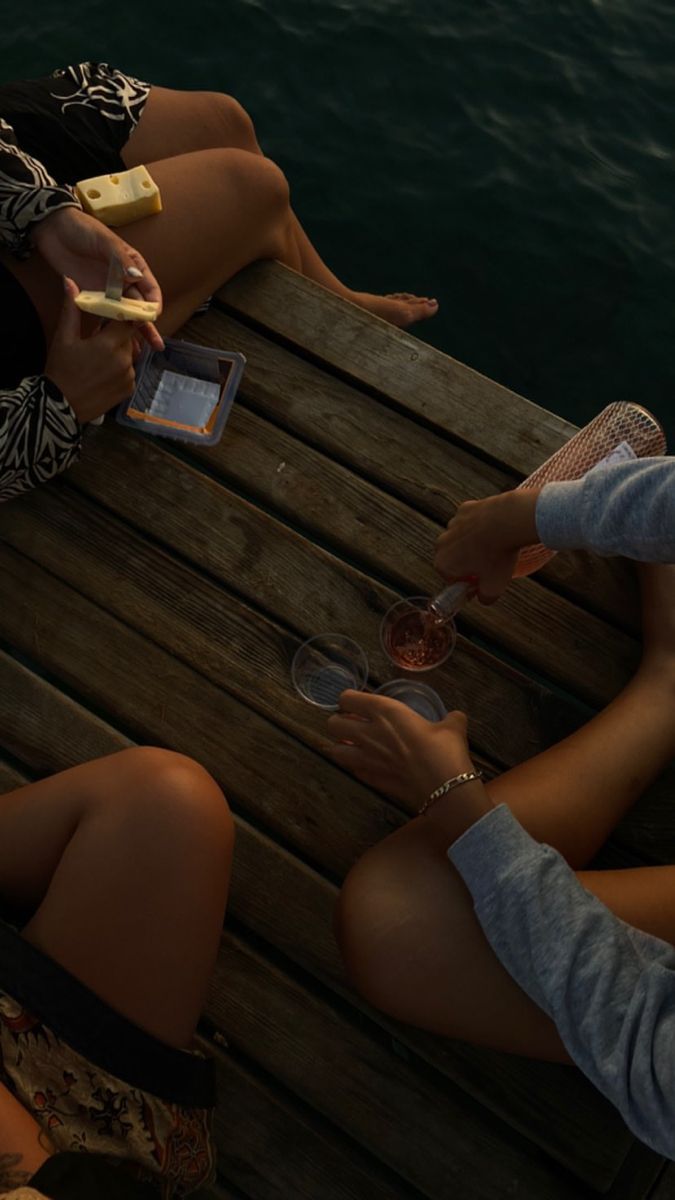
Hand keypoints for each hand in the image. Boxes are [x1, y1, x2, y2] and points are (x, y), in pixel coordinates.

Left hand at [32, 206, 163, 351]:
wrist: (52, 228)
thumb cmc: (82, 229)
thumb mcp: (104, 240)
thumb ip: (120, 260)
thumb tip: (136, 278)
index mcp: (133, 265)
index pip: (150, 288)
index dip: (153, 304)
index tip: (153, 316)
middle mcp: (124, 281)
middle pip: (139, 307)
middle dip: (148, 326)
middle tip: (156, 345)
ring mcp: (107, 290)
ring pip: (123, 315)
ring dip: (131, 333)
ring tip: (139, 352)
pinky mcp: (91, 296)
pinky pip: (103, 315)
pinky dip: (109, 329)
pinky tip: (115, 343)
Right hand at [44, 277, 136, 423]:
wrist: (61, 408)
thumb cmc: (61, 370)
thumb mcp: (64, 338)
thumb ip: (72, 309)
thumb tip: (69, 281)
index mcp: (111, 344)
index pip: (128, 320)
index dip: (122, 314)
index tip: (114, 313)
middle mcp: (125, 360)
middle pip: (128, 338)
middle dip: (116, 334)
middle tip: (96, 339)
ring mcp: (129, 377)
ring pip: (129, 355)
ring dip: (118, 352)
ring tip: (96, 360)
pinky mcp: (129, 390)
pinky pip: (129, 372)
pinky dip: (119, 369)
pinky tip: (101, 373)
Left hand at [326, 690, 473, 805]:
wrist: (445, 789)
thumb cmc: (446, 752)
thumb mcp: (453, 727)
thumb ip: (450, 718)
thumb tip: (456, 717)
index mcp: (385, 712)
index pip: (347, 698)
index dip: (349, 699)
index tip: (357, 703)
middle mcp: (369, 733)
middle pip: (332, 723)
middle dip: (339, 721)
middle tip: (352, 723)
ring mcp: (366, 759)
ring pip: (334, 749)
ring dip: (340, 745)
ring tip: (352, 745)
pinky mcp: (369, 779)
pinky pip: (351, 769)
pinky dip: (355, 766)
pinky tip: (367, 764)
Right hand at [434, 490, 540, 603]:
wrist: (508, 521)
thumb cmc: (499, 555)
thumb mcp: (495, 586)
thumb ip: (486, 597)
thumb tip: (484, 598)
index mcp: (444, 564)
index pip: (450, 579)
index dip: (465, 582)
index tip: (480, 581)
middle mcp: (442, 543)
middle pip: (453, 558)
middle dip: (466, 562)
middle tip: (488, 565)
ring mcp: (453, 524)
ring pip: (460, 539)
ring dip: (472, 544)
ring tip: (494, 547)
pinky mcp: (464, 509)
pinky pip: (469, 522)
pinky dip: (479, 526)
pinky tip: (494, 530)